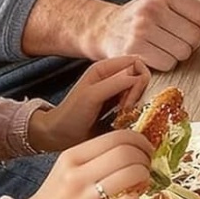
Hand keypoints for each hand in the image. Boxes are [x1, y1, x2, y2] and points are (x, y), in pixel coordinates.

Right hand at [21, 130, 154, 198]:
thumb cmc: (56, 196)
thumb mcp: (67, 167)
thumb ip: (95, 155)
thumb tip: (132, 147)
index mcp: (72, 157)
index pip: (117, 137)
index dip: (139, 140)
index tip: (145, 147)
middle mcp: (78, 175)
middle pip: (127, 153)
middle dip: (145, 157)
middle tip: (147, 164)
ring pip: (131, 174)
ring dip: (144, 176)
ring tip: (142, 180)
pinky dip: (136, 197)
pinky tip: (132, 197)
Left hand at [27, 56, 149, 151]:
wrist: (59, 135)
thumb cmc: (71, 115)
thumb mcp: (92, 96)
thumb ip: (115, 83)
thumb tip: (138, 77)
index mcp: (104, 68)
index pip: (137, 63)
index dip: (138, 80)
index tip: (128, 100)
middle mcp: (112, 76)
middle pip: (140, 76)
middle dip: (137, 93)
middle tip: (125, 109)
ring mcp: (115, 90)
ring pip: (140, 90)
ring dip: (135, 103)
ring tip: (121, 115)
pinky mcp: (117, 104)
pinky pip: (135, 102)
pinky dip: (133, 110)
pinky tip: (121, 119)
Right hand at [89, 0, 199, 69]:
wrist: (104, 28)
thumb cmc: (141, 17)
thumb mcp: (168, 3)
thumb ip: (199, 10)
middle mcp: (152, 9)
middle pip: (195, 37)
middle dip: (192, 43)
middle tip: (179, 40)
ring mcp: (141, 30)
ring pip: (183, 52)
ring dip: (179, 54)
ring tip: (165, 46)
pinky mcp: (133, 50)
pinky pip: (168, 64)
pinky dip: (166, 63)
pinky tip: (155, 55)